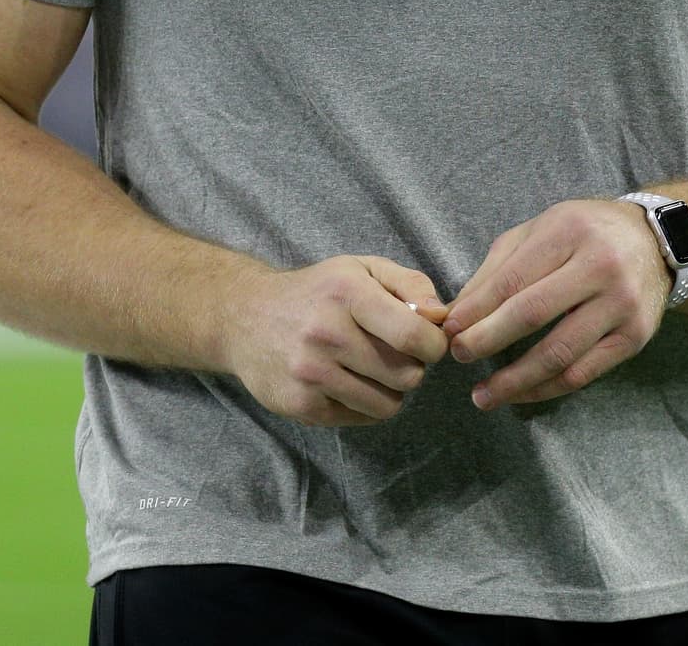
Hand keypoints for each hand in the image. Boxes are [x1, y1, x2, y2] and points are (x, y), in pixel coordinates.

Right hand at [225, 254, 450, 426]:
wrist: (245, 318)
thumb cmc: (317, 292)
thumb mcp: (361, 269)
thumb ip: (409, 284)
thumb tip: (442, 316)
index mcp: (347, 292)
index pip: (413, 335)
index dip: (434, 345)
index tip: (427, 342)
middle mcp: (326, 332)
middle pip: (407, 375)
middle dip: (413, 367)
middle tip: (396, 355)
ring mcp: (311, 372)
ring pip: (388, 404)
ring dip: (391, 390)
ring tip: (374, 369)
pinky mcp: (301, 405)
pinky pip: (361, 418)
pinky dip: (365, 404)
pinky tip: (349, 382)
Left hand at [442, 199, 670, 409]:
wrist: (654, 241)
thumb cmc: (584, 233)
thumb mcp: (540, 231)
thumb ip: (496, 268)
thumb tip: (454, 312)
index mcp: (568, 231)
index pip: (513, 278)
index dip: (476, 309)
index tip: (448, 330)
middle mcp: (599, 265)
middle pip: (532, 313)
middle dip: (488, 340)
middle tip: (459, 356)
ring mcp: (621, 304)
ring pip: (559, 353)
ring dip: (515, 380)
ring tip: (482, 395)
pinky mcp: (635, 337)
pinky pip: (583, 373)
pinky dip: (546, 389)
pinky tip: (521, 394)